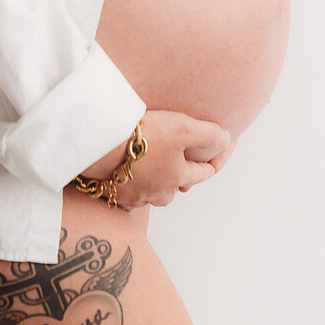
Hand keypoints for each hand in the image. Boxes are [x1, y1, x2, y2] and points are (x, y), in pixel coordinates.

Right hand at [81, 111, 235, 209]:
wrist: (98, 145)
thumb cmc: (142, 136)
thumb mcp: (183, 128)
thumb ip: (209, 135)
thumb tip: (226, 140)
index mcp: (178, 177)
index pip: (206, 172)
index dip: (217, 157)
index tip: (223, 145)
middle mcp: (159, 192)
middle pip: (179, 186)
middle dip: (183, 174)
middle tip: (182, 157)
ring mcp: (135, 196)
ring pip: (155, 192)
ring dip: (158, 181)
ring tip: (155, 165)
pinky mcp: (112, 194)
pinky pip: (129, 193)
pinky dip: (133, 184)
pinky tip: (127, 172)